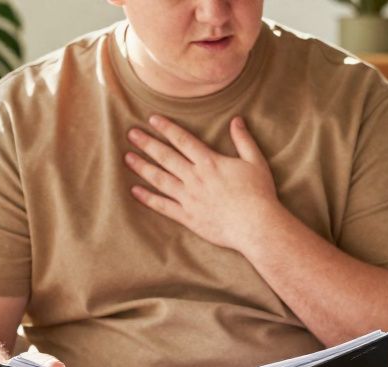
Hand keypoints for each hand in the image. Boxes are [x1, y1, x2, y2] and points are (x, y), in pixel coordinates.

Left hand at [125, 115, 281, 252]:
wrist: (257, 225)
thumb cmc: (259, 194)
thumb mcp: (255, 162)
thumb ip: (244, 140)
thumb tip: (237, 120)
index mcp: (209, 162)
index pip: (183, 140)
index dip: (167, 128)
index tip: (152, 119)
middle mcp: (195, 178)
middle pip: (166, 157)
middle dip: (147, 143)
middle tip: (131, 133)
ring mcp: (189, 198)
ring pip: (160, 179)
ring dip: (142, 167)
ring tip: (127, 157)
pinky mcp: (188, 217)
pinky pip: (163, 206)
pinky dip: (148, 198)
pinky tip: (134, 191)